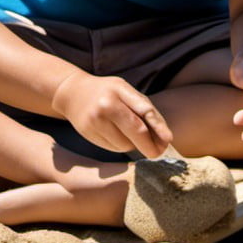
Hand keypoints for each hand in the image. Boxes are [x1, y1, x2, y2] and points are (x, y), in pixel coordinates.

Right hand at [51, 70, 171, 157]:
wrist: (73, 93)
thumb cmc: (108, 92)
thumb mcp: (126, 91)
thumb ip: (144, 109)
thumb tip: (163, 136)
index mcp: (120, 90)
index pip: (143, 109)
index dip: (158, 126)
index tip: (169, 139)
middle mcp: (106, 105)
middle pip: (136, 131)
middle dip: (150, 145)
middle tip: (159, 152)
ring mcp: (95, 121)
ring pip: (125, 144)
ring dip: (133, 144)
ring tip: (128, 132)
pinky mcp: (88, 134)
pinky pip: (113, 148)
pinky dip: (121, 145)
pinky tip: (116, 134)